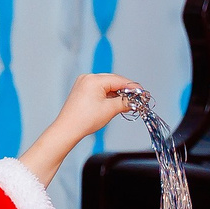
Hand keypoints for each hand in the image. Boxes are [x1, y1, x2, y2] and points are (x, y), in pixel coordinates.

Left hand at [19, 73, 146, 183]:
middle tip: (136, 99)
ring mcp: (83, 84)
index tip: (142, 93)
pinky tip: (114, 103)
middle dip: (125, 91)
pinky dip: (107, 96)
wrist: (67, 130)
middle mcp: (87, 78)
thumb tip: (135, 101)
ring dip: (116, 94)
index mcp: (93, 80)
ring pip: (106, 86)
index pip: (119, 80)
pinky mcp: (81, 91)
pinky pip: (99, 90)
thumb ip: (125, 102)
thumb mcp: (110, 110)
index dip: (132, 87)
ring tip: (126, 104)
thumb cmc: (84, 120)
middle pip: (113, 81)